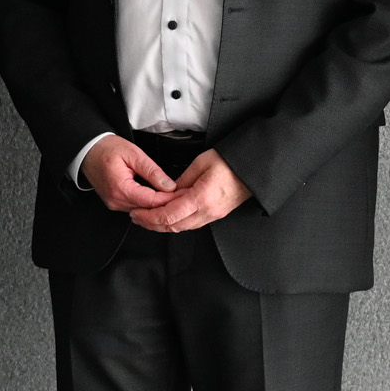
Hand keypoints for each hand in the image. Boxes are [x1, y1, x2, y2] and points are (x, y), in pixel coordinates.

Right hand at [81, 135, 181, 213]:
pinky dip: (148, 204)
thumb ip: (152, 172)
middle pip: (148, 210)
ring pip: (143, 211)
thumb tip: (169, 186)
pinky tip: (159, 197)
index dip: (170, 200)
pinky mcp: (115, 203)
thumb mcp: (134, 154)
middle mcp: (116, 200)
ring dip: (158, 205)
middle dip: (167, 204)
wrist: (88, 150)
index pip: (151, 201)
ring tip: (174, 196)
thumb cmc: (107, 149)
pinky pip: (136, 207)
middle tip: (184, 196)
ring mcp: (114, 204)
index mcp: (121, 188)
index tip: (184, 195)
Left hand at [129, 149, 250, 231]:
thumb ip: (181, 180)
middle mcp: (207, 212)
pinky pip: (192, 223)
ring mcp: (213, 215)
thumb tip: (168, 191)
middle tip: (137, 217)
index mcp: (201, 198)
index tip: (137, 212)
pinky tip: (168, 215)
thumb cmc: (230, 162)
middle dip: (152, 224)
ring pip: (182, 228)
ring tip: (149, 217)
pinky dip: (176, 222)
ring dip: (163, 225)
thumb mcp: (201, 163)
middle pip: (173, 226)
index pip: (168, 216)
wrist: (252, 168)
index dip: (149, 216)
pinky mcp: (216, 214)